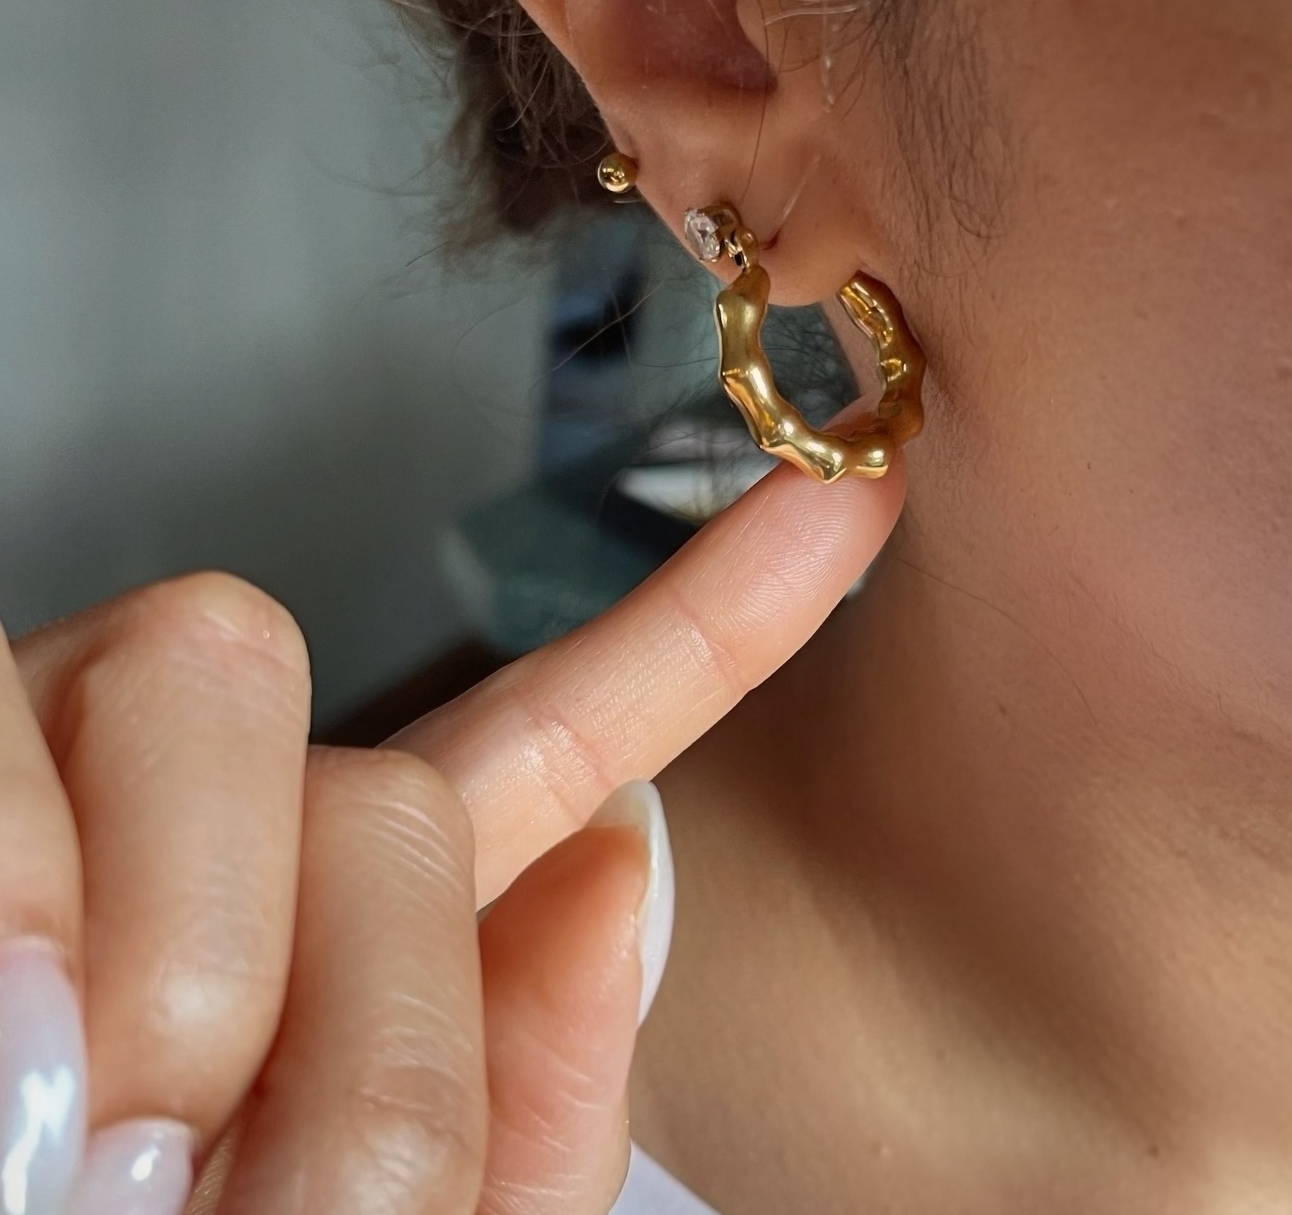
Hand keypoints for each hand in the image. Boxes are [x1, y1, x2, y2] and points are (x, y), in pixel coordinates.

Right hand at [0, 462, 902, 1214]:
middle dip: (359, 1024)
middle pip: (396, 769)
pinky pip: (15, 736)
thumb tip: (623, 859)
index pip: (558, 742)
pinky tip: (15, 1056)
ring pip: (221, 659)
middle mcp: (218, 798)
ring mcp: (65, 737)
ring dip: (180, 976)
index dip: (715, 625)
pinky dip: (27, 923)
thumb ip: (525, 1100)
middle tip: (224, 1184)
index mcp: (335, 911)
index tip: (854, 497)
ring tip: (89, 1148)